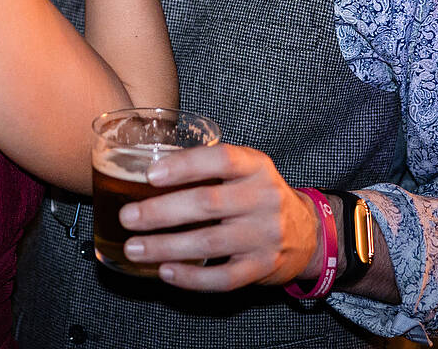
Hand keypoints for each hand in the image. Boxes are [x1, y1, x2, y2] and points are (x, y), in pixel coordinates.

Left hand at [117, 143, 321, 290]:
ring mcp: (265, 236)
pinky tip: (165, 271)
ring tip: (134, 248)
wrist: (309, 233)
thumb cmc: (259, 195)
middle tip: (128, 217)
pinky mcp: (262, 268)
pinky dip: (191, 277)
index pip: (221, 160)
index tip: (151, 175)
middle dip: (161, 212)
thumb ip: (209, 168)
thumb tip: (145, 171)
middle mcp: (263, 199)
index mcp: (256, 167)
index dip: (185, 166)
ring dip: (166, 247)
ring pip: (209, 243)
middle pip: (207, 204)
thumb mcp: (246, 170)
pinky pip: (223, 278)